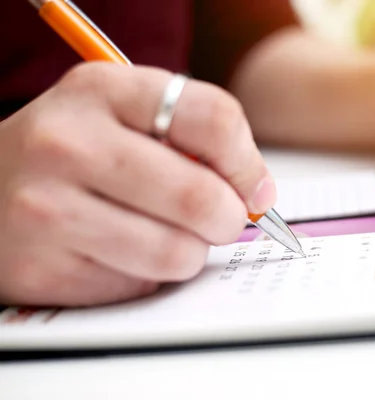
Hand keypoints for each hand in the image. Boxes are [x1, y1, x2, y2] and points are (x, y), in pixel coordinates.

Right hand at [0, 63, 275, 306]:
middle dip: (228, 219)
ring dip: (190, 251)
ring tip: (167, 234)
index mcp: (103, 90)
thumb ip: (194, 137)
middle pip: (200, 195)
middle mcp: (69, 143)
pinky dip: (149, 275)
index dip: (248, 163)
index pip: (213, 119)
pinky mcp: (45, 268)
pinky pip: (140, 285)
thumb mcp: (125, 114)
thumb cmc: (76, 151)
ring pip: (176, 253)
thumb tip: (257, 193)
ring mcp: (49, 208)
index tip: (253, 188)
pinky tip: (121, 251)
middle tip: (220, 219)